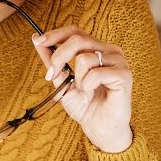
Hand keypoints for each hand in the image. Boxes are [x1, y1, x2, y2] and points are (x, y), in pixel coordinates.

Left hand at [33, 26, 132, 152]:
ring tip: (84, 92)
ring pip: (85, 58)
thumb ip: (53, 61)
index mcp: (96, 49)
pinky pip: (95, 73)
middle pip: (78, 39)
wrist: (100, 128)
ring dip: (78, 80)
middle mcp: (109, 51)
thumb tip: (37, 40)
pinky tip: (92, 95)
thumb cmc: (85, 106)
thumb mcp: (63, 81)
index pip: (75, 31)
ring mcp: (118, 61)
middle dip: (58, 57)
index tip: (38, 41)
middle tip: (52, 75)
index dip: (55, 34)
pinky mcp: (124, 74)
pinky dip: (88, 86)